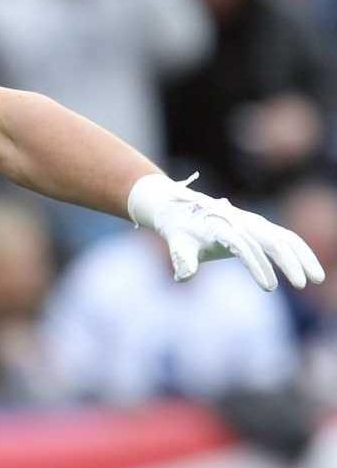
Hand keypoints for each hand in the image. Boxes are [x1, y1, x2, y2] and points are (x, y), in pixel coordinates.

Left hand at [128, 173, 325, 290]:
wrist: (179, 206)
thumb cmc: (179, 230)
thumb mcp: (176, 243)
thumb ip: (182, 259)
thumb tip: (184, 277)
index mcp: (221, 227)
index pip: (244, 247)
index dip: (257, 266)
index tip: (269, 288)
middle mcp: (241, 222)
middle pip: (271, 239)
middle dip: (289, 262)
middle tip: (301, 285)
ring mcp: (253, 223)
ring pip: (284, 237)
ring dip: (302, 256)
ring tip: (317, 279)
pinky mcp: (260, 226)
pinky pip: (285, 237)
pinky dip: (300, 251)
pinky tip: (311, 269)